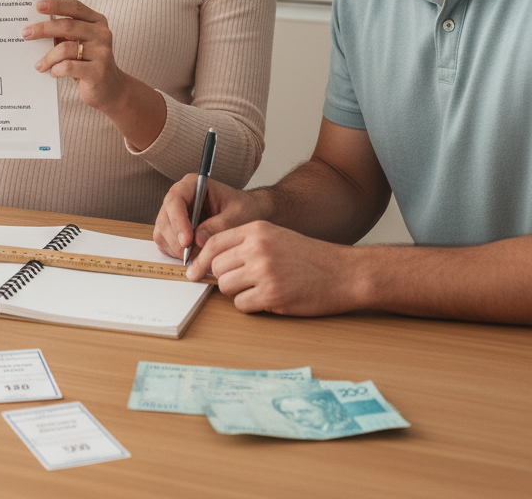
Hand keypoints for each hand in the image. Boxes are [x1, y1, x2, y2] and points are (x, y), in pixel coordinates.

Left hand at [21, 0, 128, 112]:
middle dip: (43, 29)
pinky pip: (68, 67)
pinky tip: (53, 72)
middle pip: (67, 25)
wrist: (111, 89)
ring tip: (39, 65)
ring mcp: (102, 53)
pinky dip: (56, 69)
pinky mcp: (97, 71)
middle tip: (26, 33)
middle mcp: (102, 34)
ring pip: (65, 48)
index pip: (75, 8)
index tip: (38, 5)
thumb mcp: (81, 44)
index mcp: (97, 22)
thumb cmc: (89, 62)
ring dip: (48, 57)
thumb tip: (37, 28)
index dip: (56, 5)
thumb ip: (66, 33)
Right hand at [154, 177, 269, 259]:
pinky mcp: (173, 230)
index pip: (175, 199)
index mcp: (192, 185)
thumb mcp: (237, 216)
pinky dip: (175, 253)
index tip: (187, 241)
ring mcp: (174, 214)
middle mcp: (179, 198)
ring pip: (162, 232)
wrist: (248, 215)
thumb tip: (197, 240)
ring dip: (175, 249)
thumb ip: (219, 226)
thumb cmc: (245, 209)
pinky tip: (193, 257)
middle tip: (193, 257)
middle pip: (165, 218)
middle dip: (176, 240)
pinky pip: (165, 242)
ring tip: (197, 258)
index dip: (178, 220)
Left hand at [190, 221, 359, 315]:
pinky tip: (267, 299)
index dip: (201, 259)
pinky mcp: (272, 295)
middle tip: (241, 282)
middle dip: (223, 278)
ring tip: (258, 289)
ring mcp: (264, 272)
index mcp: (256, 230)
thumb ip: (245, 244)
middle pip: (216, 267)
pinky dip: (250, 306)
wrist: (343, 273)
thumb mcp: (275, 236)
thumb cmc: (309, 256)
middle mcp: (257, 248)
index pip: (213, 242)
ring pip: (226, 286)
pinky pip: (242, 305)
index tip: (194, 271)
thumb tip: (212, 260)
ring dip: (237, 292)